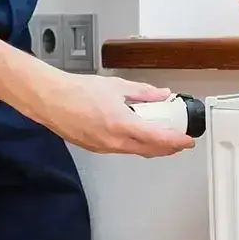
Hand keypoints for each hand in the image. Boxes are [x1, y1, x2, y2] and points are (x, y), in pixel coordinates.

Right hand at [32, 73, 195, 157]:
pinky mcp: (96, 148)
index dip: (177, 141)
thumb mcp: (117, 86)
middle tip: (179, 141)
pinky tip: (136, 136)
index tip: (188, 140)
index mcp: (122, 124)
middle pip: (151, 151)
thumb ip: (144, 93)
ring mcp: (105, 148)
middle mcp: (115, 141)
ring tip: (162, 138)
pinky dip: (135, 145)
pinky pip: (122, 150)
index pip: (159, 138)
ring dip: (152, 147)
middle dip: (168, 148)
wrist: (50, 99)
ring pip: (136, 152)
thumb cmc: (77, 91)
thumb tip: (162, 95)